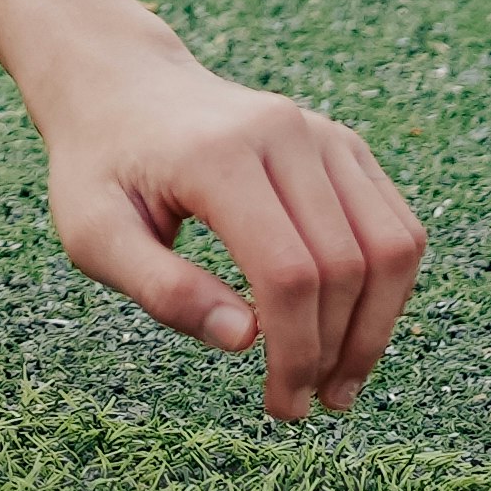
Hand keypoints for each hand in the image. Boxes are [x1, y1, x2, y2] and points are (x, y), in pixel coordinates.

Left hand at [35, 43, 426, 421]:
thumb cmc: (101, 168)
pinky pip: (395, 224)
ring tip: (339, 383)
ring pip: (390, 245)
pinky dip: (388, 288)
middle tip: (304, 404)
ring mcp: (322, 133)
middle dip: (333, 350)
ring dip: (376, 327)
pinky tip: (352, 331)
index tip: (281, 405)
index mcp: (217, 155)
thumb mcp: (95, 234)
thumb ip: (163, 289)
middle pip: (345, 264)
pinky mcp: (343, 144)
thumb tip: (246, 342)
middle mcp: (283, 133)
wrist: (122, 86)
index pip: (287, 271)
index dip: (295, 351)